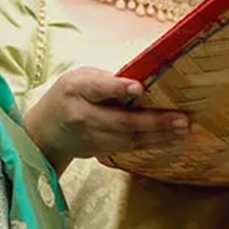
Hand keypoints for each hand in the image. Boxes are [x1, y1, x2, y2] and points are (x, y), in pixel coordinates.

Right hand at [25, 67, 189, 174]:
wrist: (45, 131)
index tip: (139, 87)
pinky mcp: (98, 151)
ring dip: (159, 136)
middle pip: (121, 120)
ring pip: (128, 139)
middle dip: (154, 121)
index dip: (118, 88)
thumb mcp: (80, 77)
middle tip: (181, 119)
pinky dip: (151, 144)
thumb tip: (142, 81)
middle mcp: (83, 115)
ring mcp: (91, 137)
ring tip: (182, 129)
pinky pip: (129, 149)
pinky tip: (170, 139)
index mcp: (77, 89)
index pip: (98, 88)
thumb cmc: (68, 95)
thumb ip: (107, 79)